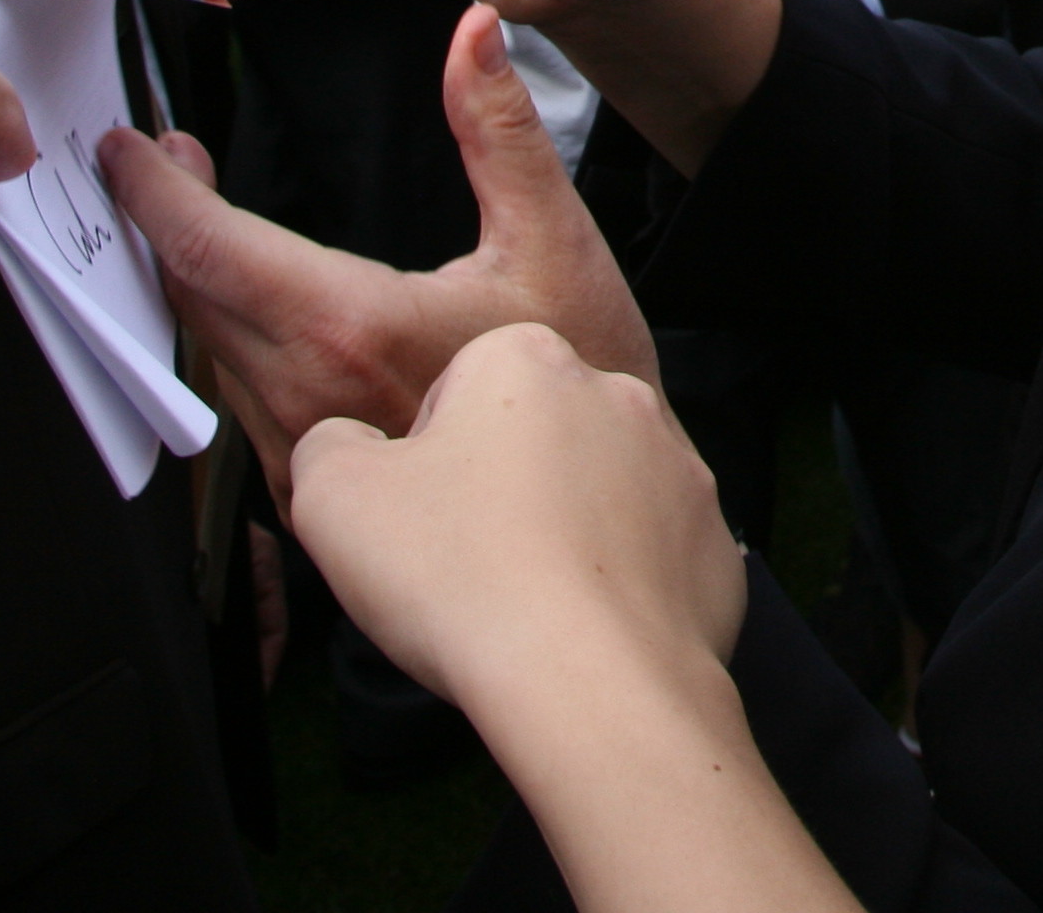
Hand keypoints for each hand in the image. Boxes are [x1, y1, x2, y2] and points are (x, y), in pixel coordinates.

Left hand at [102, 1, 659, 497]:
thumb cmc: (585, 377)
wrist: (595, 509)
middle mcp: (307, 397)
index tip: (128, 148)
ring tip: (200, 217)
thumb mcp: (552, 239)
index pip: (211, 248)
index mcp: (350, 328)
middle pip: (194, 295)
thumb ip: (498, 129)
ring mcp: (303, 451)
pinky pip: (241, 398)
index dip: (154, 190)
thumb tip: (473, 34)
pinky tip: (250, 304)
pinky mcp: (310, 487)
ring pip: (211, 349)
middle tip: (163, 161)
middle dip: (165, 220)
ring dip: (195, 279)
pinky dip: (228, 336)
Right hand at [288, 320, 745, 711]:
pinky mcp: (712, 543)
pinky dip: (616, 588)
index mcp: (525, 359)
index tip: (419, 521)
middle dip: (499, 491)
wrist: (588, 683)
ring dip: (560, 535)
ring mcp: (678, 470)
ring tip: (522, 606)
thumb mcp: (333, 498)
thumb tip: (349, 446)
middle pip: (532, 438)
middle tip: (464, 567)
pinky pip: (649, 556)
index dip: (423, 461)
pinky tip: (579, 631)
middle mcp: (617, 394)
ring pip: (595, 495)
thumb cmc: (459, 578)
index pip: (456, 390)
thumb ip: (330, 446)